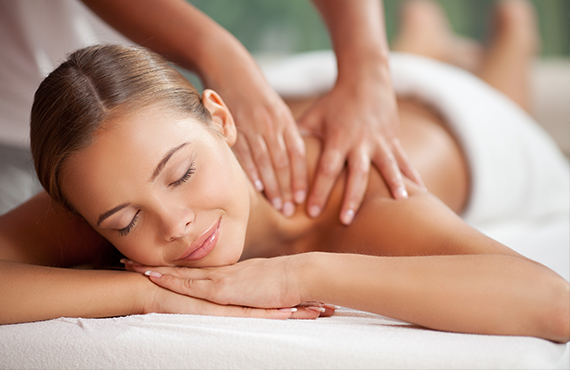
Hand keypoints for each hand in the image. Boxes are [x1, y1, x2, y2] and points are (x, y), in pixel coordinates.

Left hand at [123, 256, 334, 317]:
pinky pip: (191, 284)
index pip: (192, 270)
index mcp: (226, 274)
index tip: (149, 261)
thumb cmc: (285, 284)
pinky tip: (153, 276)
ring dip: (152, 268)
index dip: (170, 266)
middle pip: (179, 267)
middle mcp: (218, 273)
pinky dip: (170, 279)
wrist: (299, 276)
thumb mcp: (260, 289)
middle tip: (125, 257)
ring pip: (178, 273)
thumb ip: (246, 292)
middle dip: (151, 263)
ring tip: (128, 264)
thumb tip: (239, 297)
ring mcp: (219, 279)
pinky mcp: (223, 289)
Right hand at [206, 70, 307, 216]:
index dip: (300, 178)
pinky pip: (244, 154)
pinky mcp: (232, 126)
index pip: (297, 154)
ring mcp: (252, 126)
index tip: (303, 198)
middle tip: (291, 211)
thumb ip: (282, 132)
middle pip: (283, 163)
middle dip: (288, 189)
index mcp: (284, 119)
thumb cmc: (253, 90)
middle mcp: (271, 124)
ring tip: (277, 206)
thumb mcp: (274, 108)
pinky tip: (257, 189)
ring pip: (265, 162)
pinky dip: (251, 173)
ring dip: (272, 187)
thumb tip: (289, 160)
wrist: (228, 64)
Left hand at [298, 66, 423, 224]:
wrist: (365, 78)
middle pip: (357, 174)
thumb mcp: (312, 116)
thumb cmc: (334, 101)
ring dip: (393, 185)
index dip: (319, 191)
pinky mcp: (393, 140)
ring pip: (387, 167)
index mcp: (338, 137)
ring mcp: (380, 141)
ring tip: (399, 204)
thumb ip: (298, 137)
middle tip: (345, 221)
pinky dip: (412, 176)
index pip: (327, 169)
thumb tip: (276, 159)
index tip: (310, 212)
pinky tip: (421, 193)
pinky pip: (404, 160)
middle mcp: (361, 141)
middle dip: (351, 198)